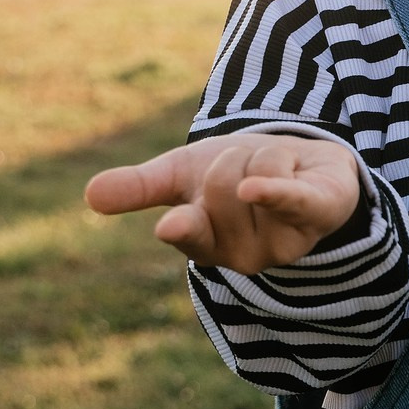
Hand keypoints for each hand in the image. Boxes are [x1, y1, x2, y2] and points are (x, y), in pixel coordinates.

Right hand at [84, 133, 363, 272]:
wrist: (302, 163)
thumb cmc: (235, 173)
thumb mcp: (182, 175)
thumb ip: (140, 187)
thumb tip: (90, 195)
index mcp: (205, 245)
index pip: (189, 233)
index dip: (184, 227)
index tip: (172, 225)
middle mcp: (244, 254)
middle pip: (223, 182)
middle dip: (234, 159)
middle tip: (249, 167)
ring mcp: (284, 240)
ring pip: (254, 173)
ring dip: (266, 154)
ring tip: (278, 169)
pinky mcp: (318, 214)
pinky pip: (291, 201)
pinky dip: (274, 192)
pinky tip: (255, 189)